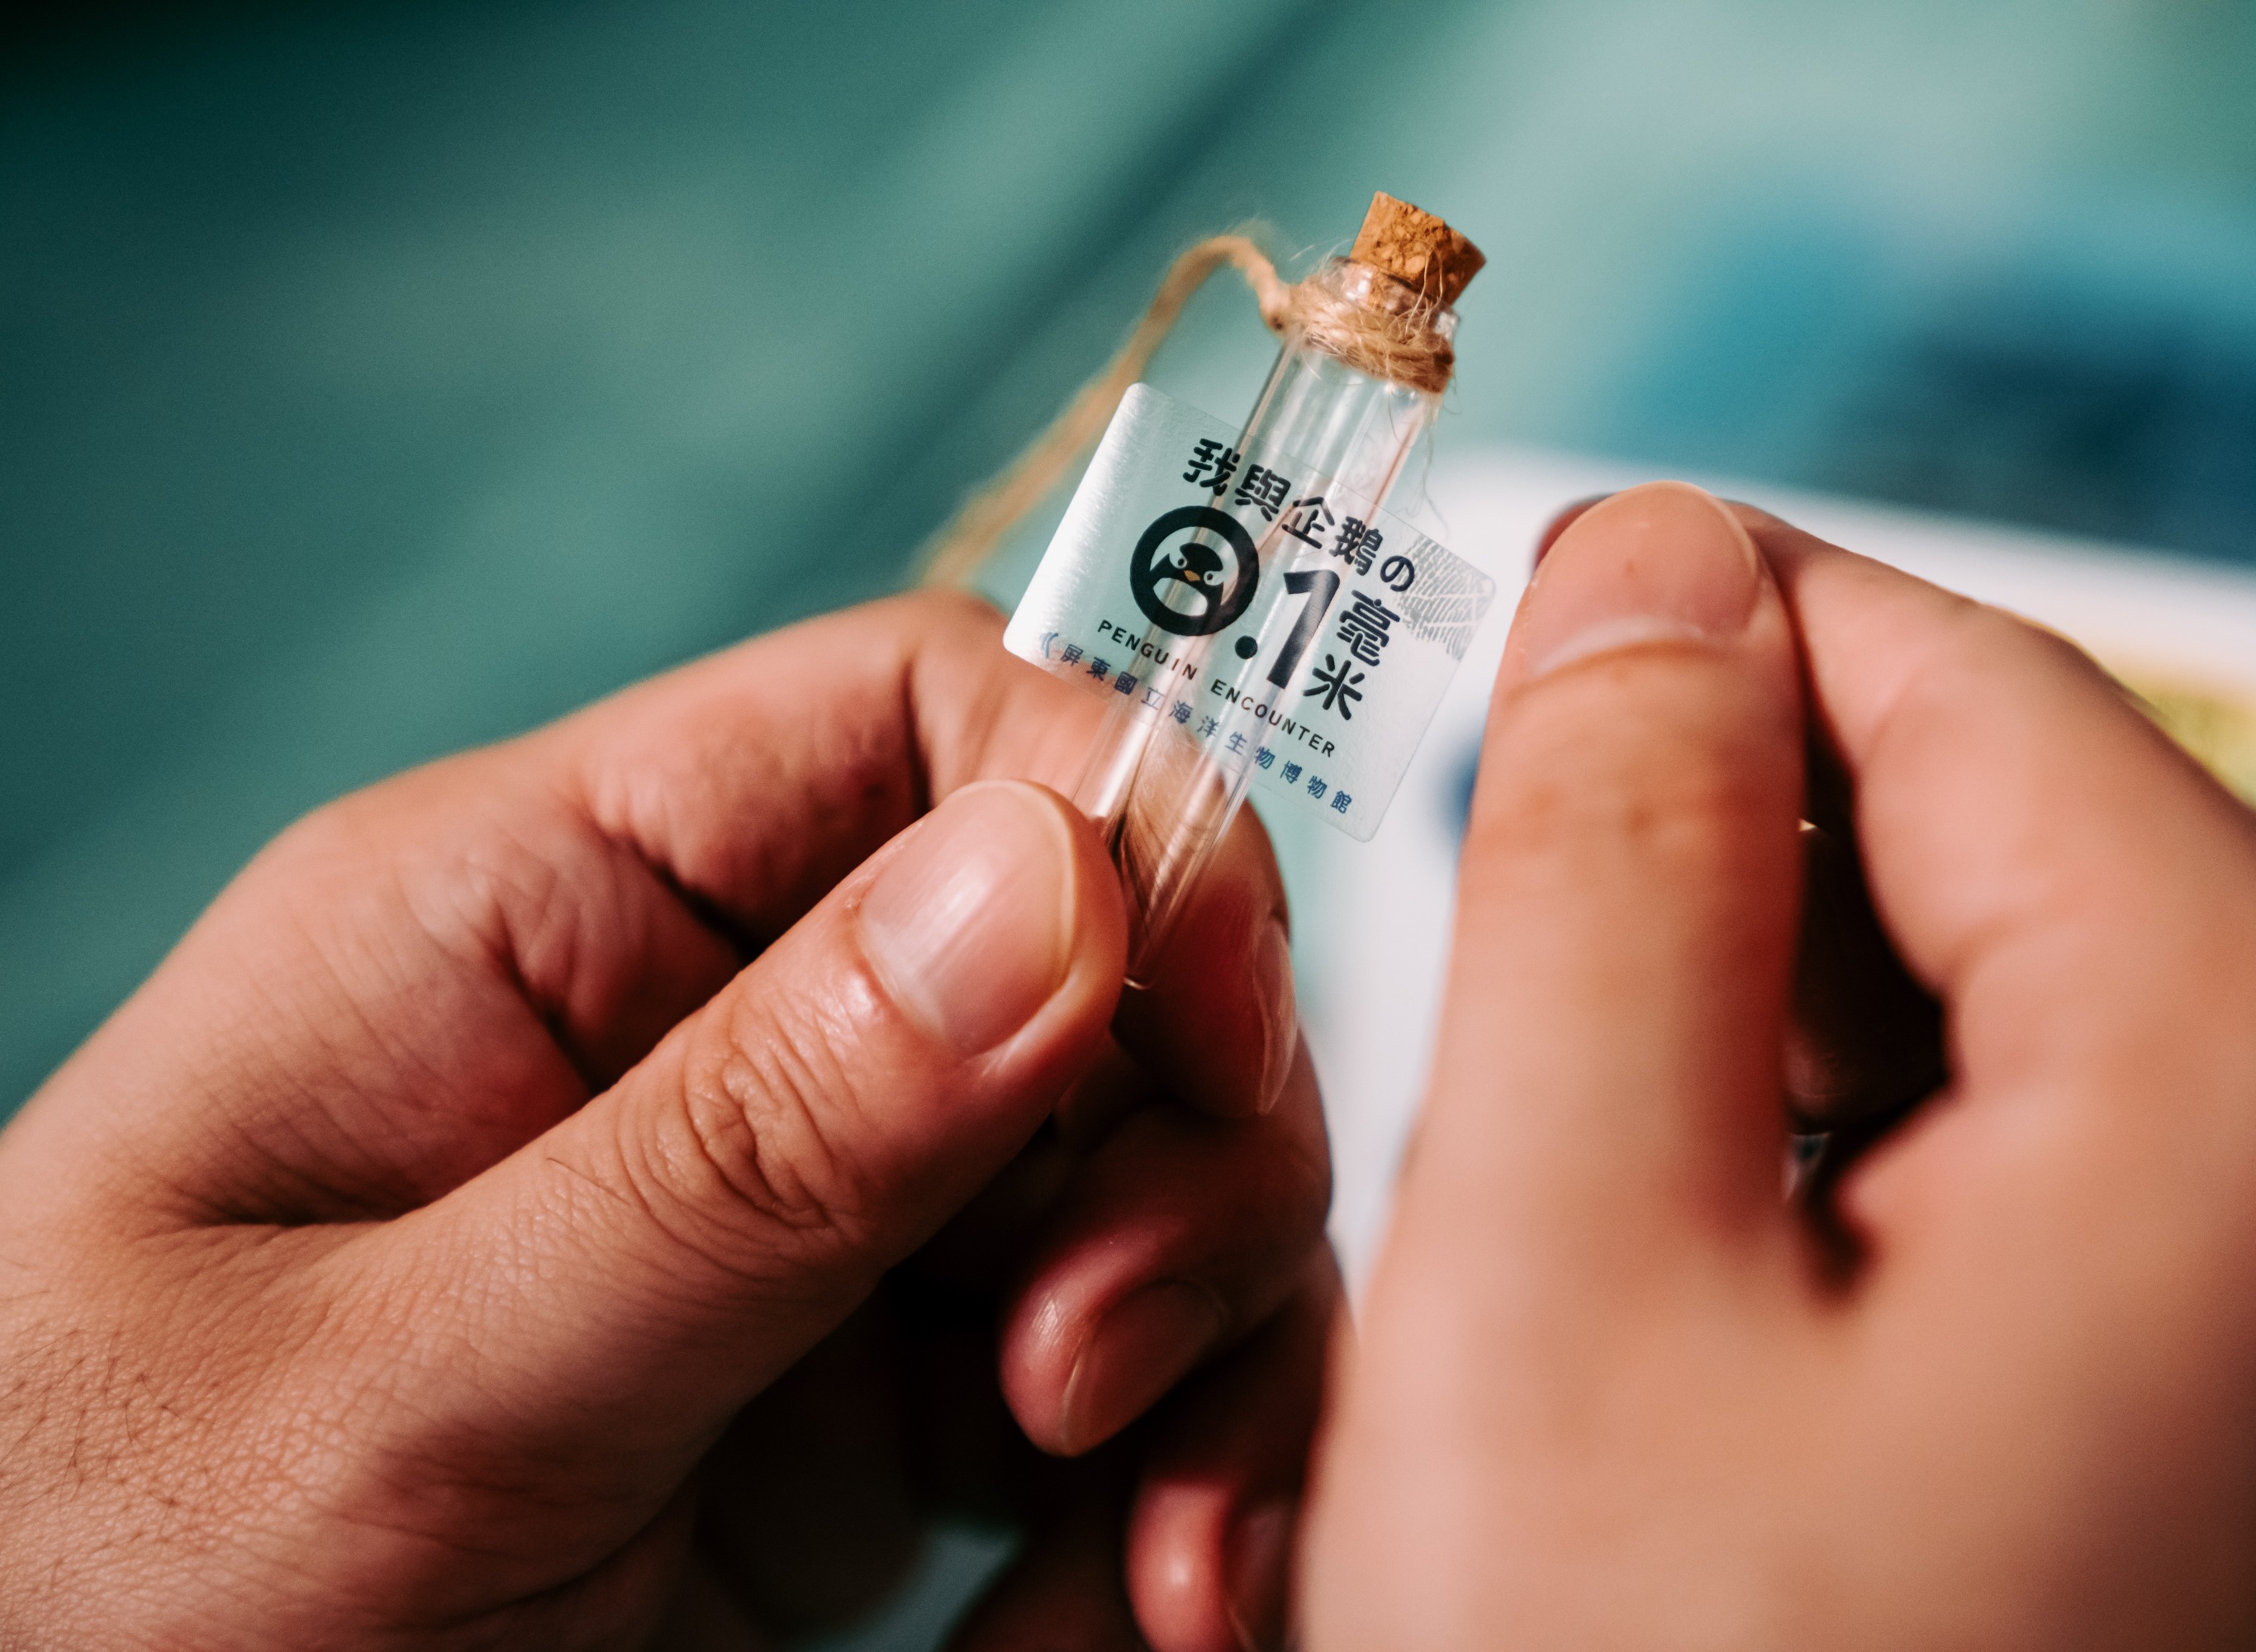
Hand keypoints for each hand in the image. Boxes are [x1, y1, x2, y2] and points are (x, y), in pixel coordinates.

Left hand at [0, 589, 1330, 1651]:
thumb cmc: (82, 1588)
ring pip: (1141, 1186)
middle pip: (1090, 971)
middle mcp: (703, 1037)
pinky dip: (1156, 1497)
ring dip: (1213, 1362)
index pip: (916, 719)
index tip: (1225, 1043)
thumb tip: (1062, 877)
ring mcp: (797, 1230)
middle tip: (1099, 1388)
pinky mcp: (856, 1404)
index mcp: (544, 914)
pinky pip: (1106, 1389)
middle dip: (1184, 1160)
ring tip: (1155, 1583)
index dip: (1124, 825)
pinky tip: (1103, 1622)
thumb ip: (736, 1151)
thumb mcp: (398, 1395)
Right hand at [1301, 484, 2255, 1647]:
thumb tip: (1644, 577)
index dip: (1677, 641)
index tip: (1484, 675)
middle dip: (1727, 895)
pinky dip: (1912, 1206)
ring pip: (2057, 1025)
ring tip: (1595, 1248)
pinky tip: (1751, 1341)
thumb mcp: (1568, 1284)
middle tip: (1503, 1041)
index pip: (1938, 664)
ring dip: (1800, 1072)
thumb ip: (1605, 858)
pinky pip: (2123, 1194)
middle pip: (2015, 845)